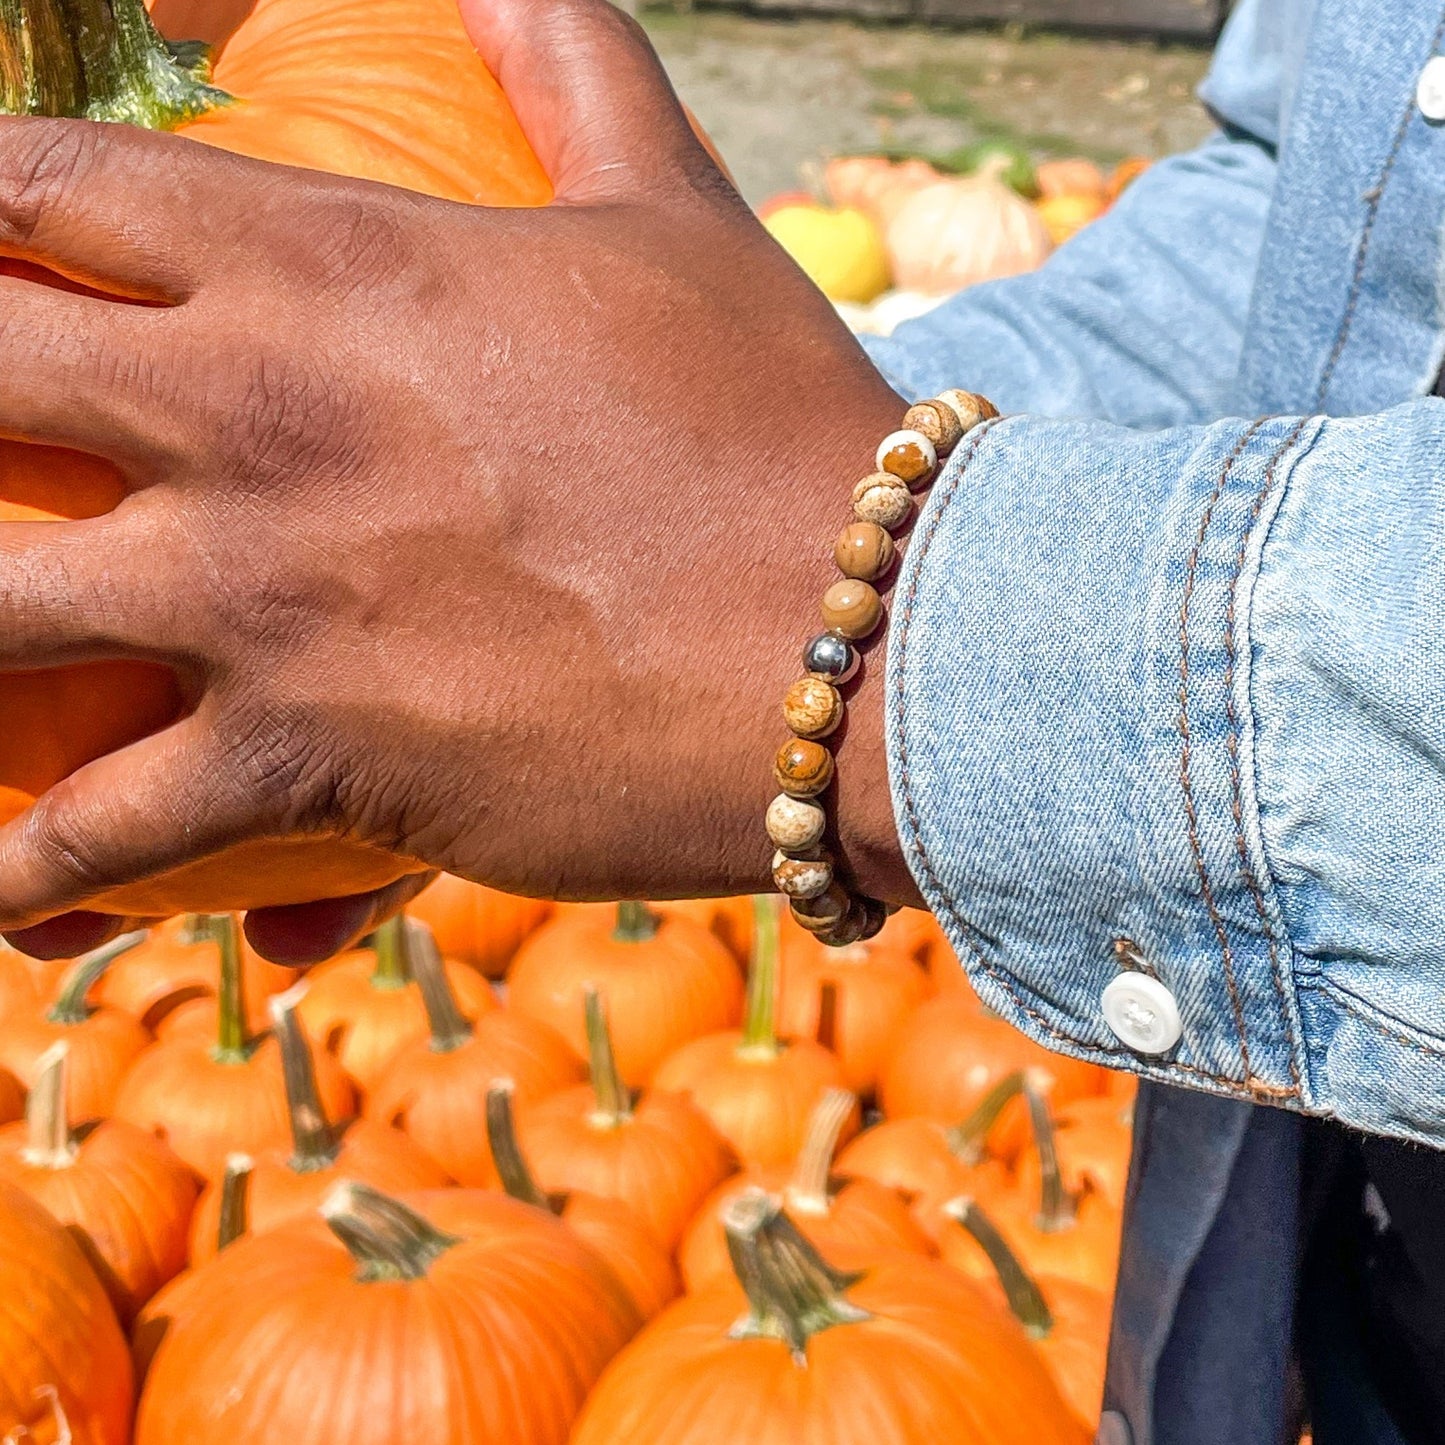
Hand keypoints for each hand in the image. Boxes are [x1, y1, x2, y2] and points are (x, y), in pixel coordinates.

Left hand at [0, 0, 919, 961]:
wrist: (870, 640)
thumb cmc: (780, 425)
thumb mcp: (676, 209)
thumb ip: (572, 64)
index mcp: (325, 262)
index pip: (42, 185)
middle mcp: (255, 415)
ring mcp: (267, 595)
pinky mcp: (314, 755)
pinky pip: (104, 831)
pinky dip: (29, 874)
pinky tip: (1, 895)